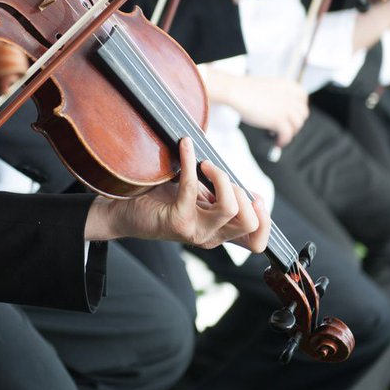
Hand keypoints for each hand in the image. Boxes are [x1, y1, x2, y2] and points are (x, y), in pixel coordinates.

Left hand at [85, 138, 269, 252]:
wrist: (125, 211)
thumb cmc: (161, 201)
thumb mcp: (199, 200)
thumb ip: (220, 196)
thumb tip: (241, 182)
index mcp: (219, 233)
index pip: (257, 242)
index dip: (264, 219)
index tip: (253, 196)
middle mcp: (210, 237)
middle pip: (249, 222)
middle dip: (242, 193)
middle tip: (220, 177)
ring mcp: (195, 232)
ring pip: (229, 208)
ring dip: (222, 178)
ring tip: (206, 165)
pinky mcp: (177, 220)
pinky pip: (192, 187)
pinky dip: (190, 161)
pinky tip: (185, 147)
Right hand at [222, 74, 308, 146]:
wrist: (236, 91)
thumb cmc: (245, 89)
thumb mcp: (268, 86)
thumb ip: (277, 95)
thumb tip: (278, 109)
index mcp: (288, 86)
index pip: (303, 98)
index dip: (298, 108)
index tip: (292, 114)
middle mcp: (290, 97)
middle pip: (302, 113)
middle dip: (295, 122)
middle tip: (285, 127)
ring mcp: (285, 108)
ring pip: (298, 125)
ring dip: (291, 133)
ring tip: (280, 136)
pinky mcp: (278, 120)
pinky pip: (288, 134)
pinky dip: (284, 141)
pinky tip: (277, 142)